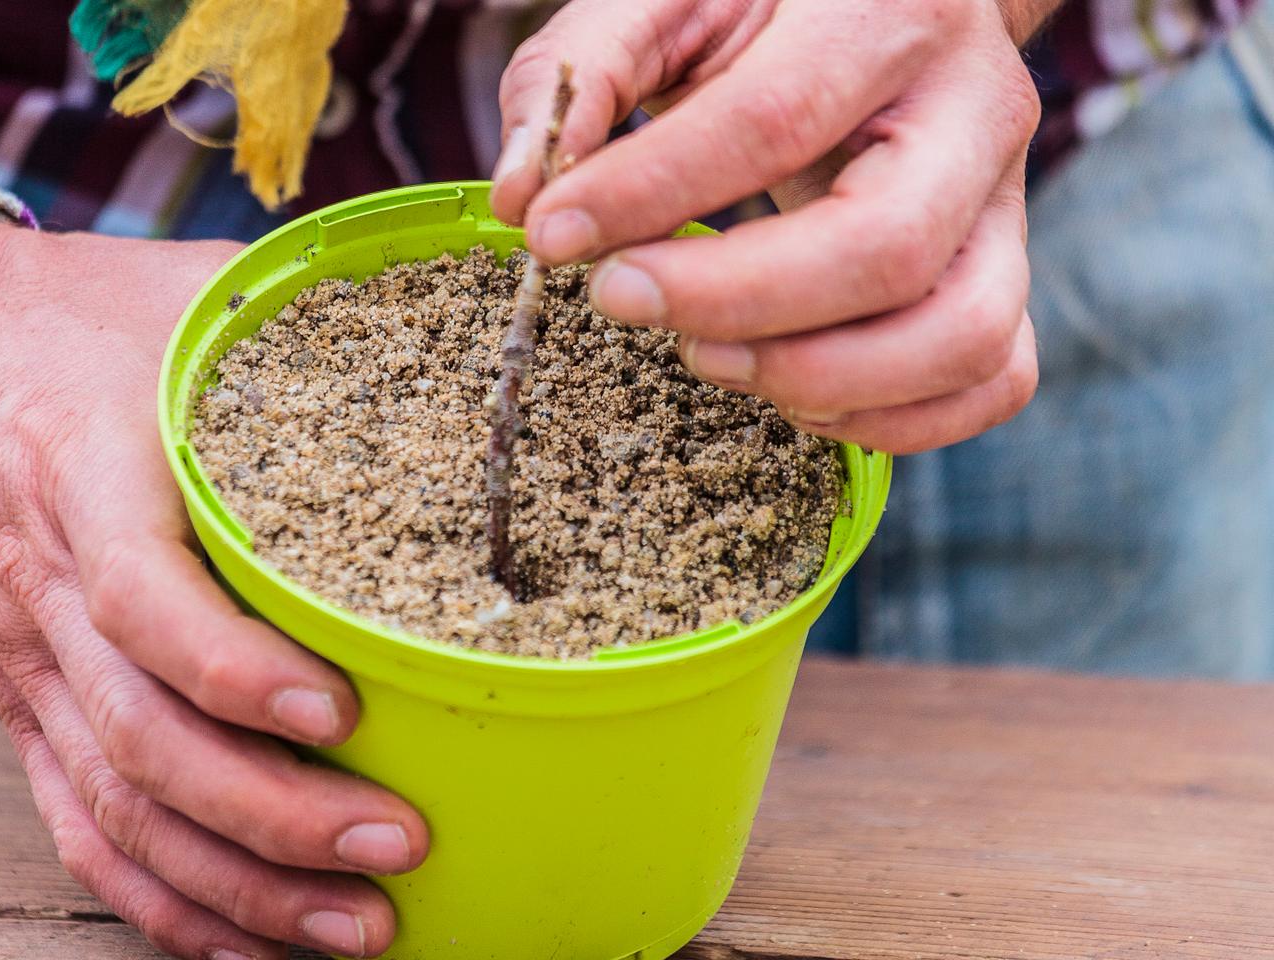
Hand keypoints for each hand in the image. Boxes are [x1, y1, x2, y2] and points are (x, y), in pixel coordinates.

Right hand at [0, 224, 428, 958]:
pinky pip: (78, 822)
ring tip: (355, 927)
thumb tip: (451, 324)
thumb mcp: (178, 293)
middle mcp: (47, 590)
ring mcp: (27, 662)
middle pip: (142, 738)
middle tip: (395, 848)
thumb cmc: (64, 314)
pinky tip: (245, 941)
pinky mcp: (20, 699)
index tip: (336, 712)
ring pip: (117, 807)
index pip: (141, 602)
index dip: (233, 670)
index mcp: (85, 475)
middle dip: (273, 815)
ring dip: (236, 884)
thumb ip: (299, 318)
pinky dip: (160, 897)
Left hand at [492, 0, 1042, 452]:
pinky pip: (996, 378)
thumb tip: (520, 201)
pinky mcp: (1005, 272)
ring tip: (710, 359)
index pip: (774, 121)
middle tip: (620, 301)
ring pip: (965, 335)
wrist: (887, 4)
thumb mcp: (667, 0)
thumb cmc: (762, 9)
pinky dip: (893, 419)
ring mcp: (1006, 204)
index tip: (551, 235)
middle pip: (886, 248)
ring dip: (819, 379)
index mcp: (888, 12)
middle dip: (732, 303)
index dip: (652, 193)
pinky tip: (792, 393)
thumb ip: (583, 76)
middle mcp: (974, 111)